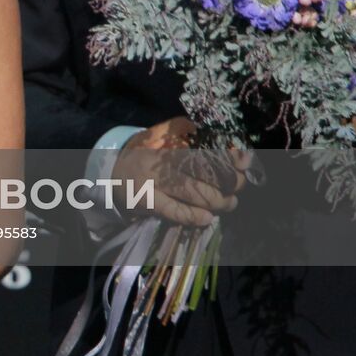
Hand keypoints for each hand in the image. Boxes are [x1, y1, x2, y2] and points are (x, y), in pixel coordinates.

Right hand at [112, 116, 247, 225]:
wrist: (111, 174)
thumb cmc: (145, 155)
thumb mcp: (164, 138)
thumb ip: (191, 137)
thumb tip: (233, 149)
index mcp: (167, 140)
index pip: (204, 145)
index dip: (228, 154)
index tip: (245, 161)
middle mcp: (160, 158)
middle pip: (204, 170)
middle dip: (229, 180)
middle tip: (239, 185)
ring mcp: (153, 180)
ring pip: (194, 192)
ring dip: (218, 201)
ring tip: (229, 203)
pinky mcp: (147, 201)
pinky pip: (176, 211)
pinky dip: (194, 216)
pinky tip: (207, 218)